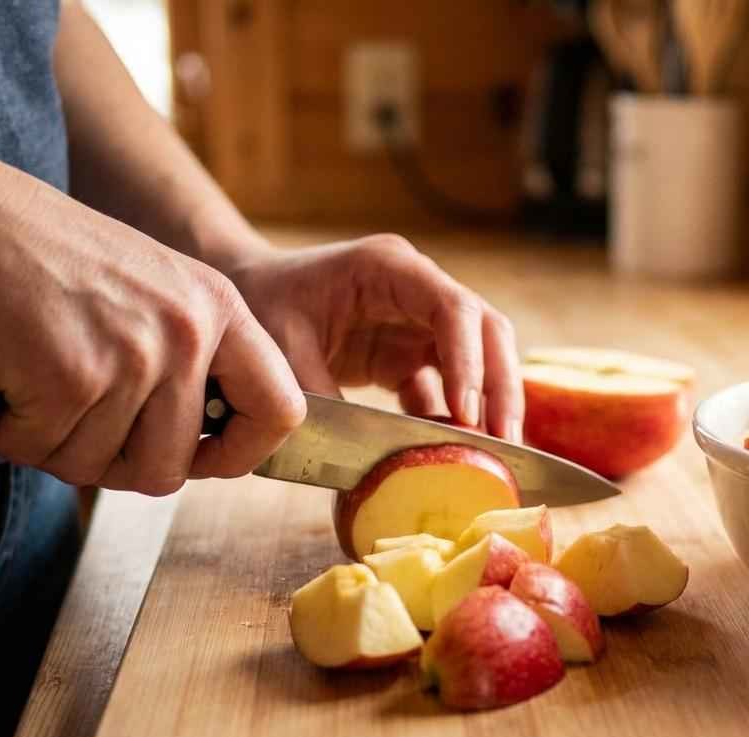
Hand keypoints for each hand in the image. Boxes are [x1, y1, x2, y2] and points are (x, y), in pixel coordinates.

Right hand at [0, 146, 304, 494]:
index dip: (241, 453)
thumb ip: (189, 359)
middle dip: (112, 464)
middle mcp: (190, 333)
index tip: (200, 459)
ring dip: (50, 444)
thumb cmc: (42, 253)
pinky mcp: (72, 379)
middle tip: (68, 424)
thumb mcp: (151, 290)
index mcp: (220, 309)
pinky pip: (43, 451)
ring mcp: (135, 357)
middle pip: (172, 467)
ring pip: (100, 467)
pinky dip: (3, 431)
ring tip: (25, 387)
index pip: (282, 411)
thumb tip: (204, 449)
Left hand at [226, 234, 523, 439]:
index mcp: (389, 268)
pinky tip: (455, 456)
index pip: (453, 309)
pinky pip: (447, 388)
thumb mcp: (281, 347)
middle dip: (500, 386)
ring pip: (479, 360)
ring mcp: (418, 323)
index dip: (469, 361)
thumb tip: (366, 451)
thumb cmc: (260, 303)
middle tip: (504, 441)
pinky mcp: (409, 355)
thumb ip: (322, 394)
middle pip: (485, 332)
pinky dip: (453, 421)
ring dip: (488, 405)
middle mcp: (417, 289)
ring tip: (495, 455)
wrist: (244, 296)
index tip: (465, 412)